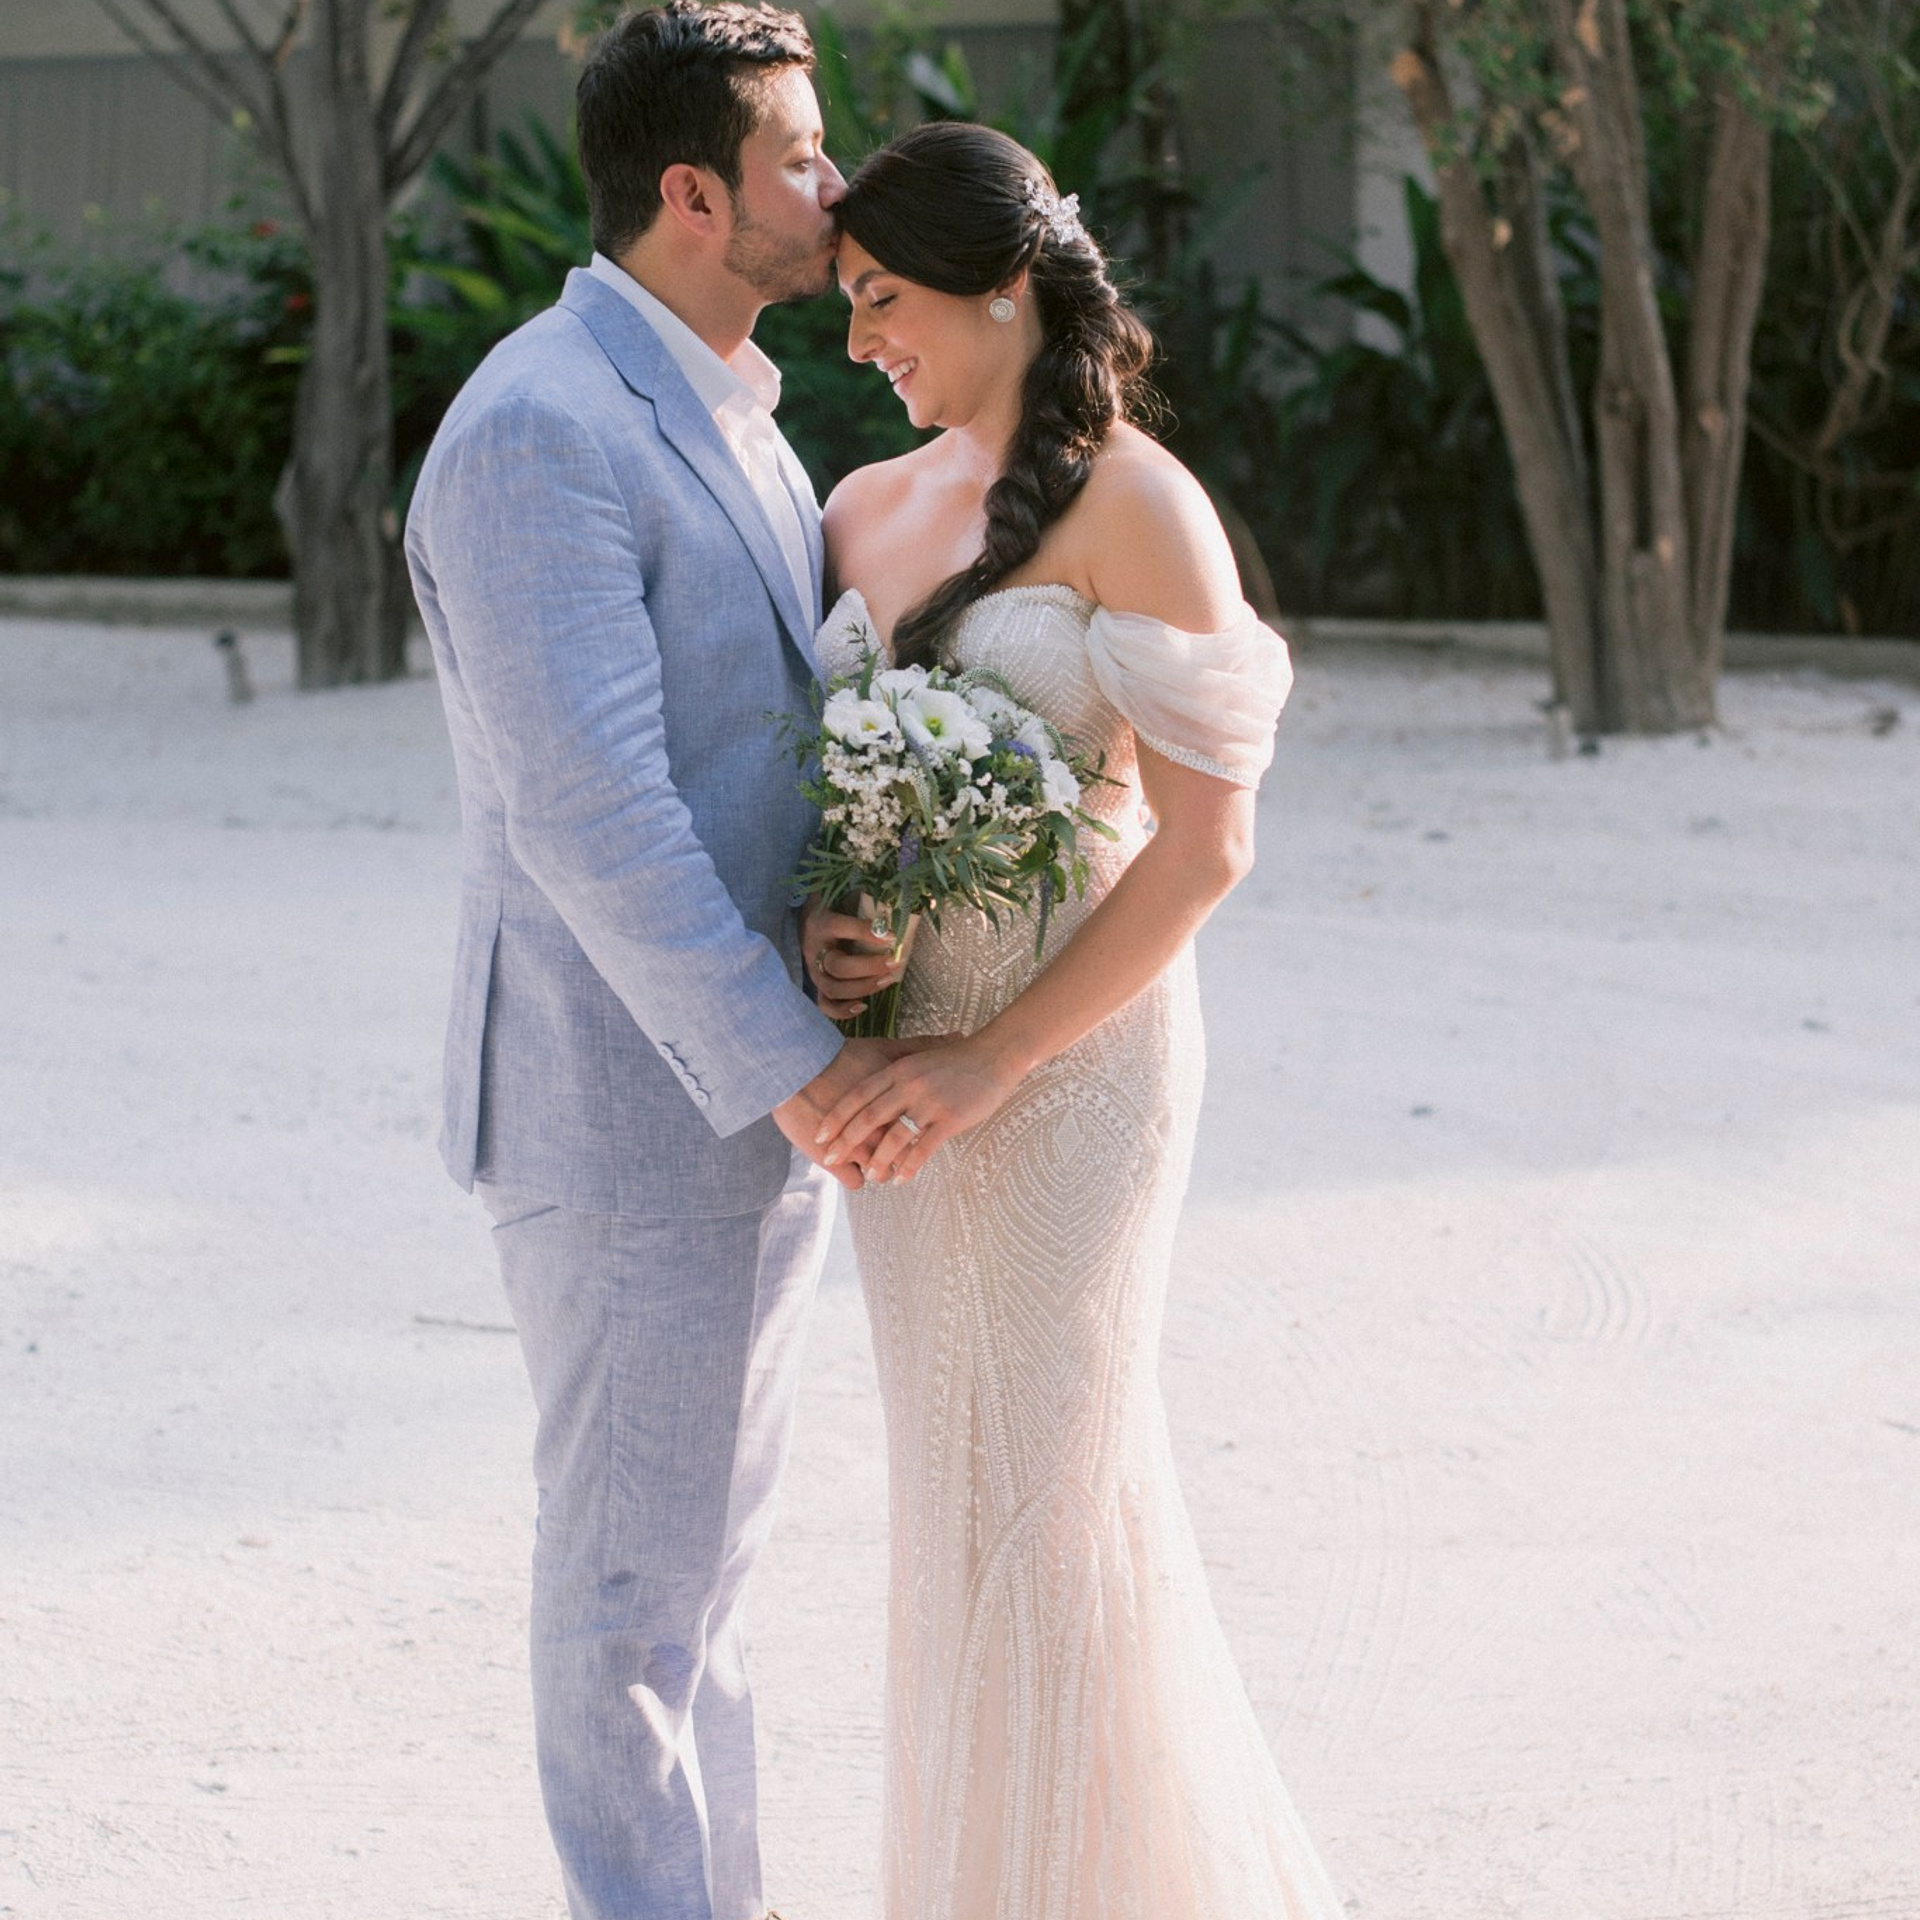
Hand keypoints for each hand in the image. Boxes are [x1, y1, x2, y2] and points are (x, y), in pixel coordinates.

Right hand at [772, 1037, 920, 1188]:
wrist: (793, 1069)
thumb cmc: (836, 1056)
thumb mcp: (881, 1047)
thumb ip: (918, 1046)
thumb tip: (955, 1036)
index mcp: (894, 1106)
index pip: (921, 1129)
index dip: (919, 1131)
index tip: (914, 1128)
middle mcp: (880, 1130)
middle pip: (904, 1154)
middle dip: (901, 1154)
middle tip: (894, 1148)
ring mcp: (857, 1149)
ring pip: (881, 1173)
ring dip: (877, 1168)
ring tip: (870, 1158)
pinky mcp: (834, 1162)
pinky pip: (856, 1182)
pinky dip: (854, 1175)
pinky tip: (851, 1165)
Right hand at [801, 896, 901, 1023]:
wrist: (807, 920)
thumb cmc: (834, 906)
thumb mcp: (845, 895)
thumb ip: (866, 899)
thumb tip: (902, 907)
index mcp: (820, 923)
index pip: (839, 927)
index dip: (864, 932)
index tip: (891, 936)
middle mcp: (814, 949)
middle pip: (838, 965)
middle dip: (869, 967)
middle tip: (893, 961)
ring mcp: (814, 970)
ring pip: (833, 988)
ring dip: (862, 987)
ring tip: (888, 980)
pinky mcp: (817, 985)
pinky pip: (825, 1004)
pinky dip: (842, 1011)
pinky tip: (863, 1006)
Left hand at [815, 1034, 1020, 1184]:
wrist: (994, 1055)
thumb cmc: (957, 1059)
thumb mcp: (919, 1059)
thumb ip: (897, 1075)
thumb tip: (874, 1095)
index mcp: (898, 1070)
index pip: (858, 1095)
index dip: (837, 1117)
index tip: (819, 1135)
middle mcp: (909, 1085)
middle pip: (869, 1117)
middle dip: (846, 1140)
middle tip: (830, 1158)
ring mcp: (929, 1102)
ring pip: (895, 1136)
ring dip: (879, 1159)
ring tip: (870, 1175)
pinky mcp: (949, 1118)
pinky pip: (924, 1148)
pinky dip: (909, 1166)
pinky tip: (901, 1178)